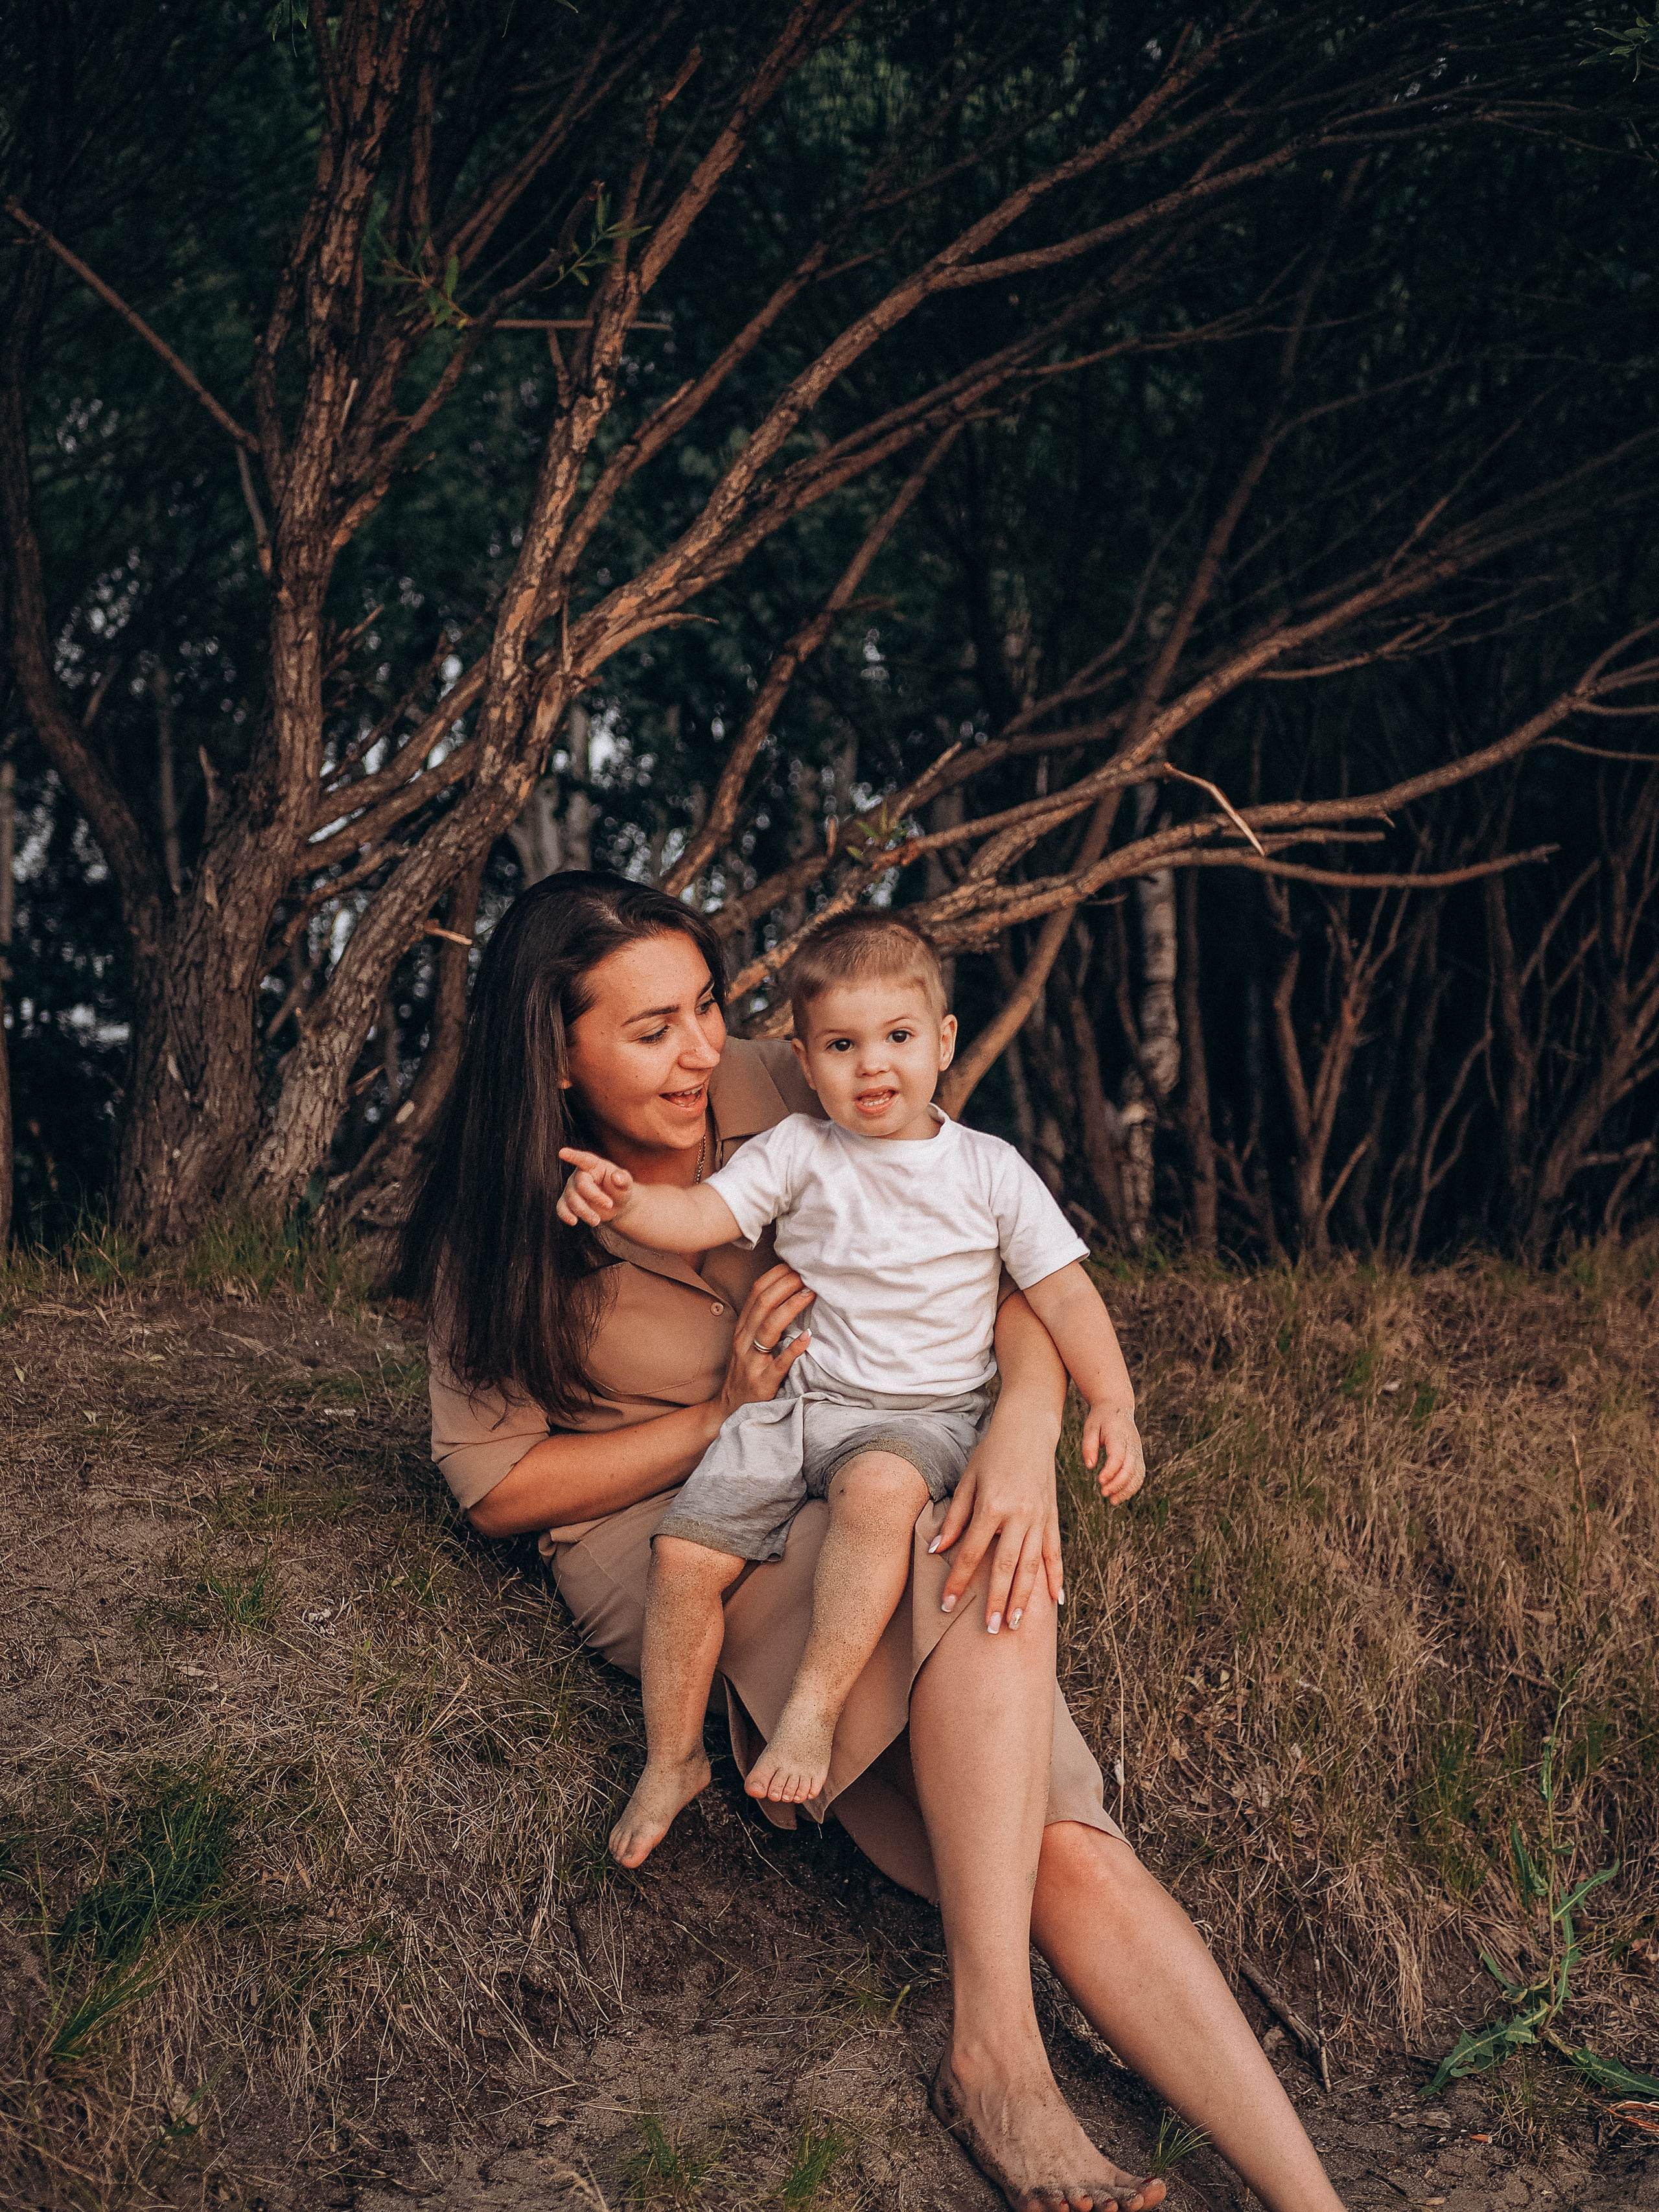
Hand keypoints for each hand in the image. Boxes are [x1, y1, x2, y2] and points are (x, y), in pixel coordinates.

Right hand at [557, 1146, 631, 1227]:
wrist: (614, 1206)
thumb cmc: (619, 1189)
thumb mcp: (626, 1184)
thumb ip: (623, 1179)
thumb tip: (616, 1177)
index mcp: (593, 1165)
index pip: (583, 1159)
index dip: (572, 1156)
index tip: (562, 1152)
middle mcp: (579, 1175)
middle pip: (580, 1185)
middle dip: (595, 1197)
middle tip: (610, 1205)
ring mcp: (571, 1189)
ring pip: (572, 1200)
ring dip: (585, 1211)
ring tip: (597, 1221)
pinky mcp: (567, 1202)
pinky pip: (561, 1208)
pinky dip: (565, 1215)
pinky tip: (573, 1221)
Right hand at [718, 1263, 815, 1419]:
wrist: (729, 1408)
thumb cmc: (746, 1371)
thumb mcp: (748, 1342)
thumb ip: (764, 1320)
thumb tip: (789, 1293)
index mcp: (743, 1328)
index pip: (756, 1293)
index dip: (776, 1275)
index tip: (795, 1263)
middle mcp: (744, 1340)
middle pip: (762, 1304)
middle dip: (786, 1285)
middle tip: (807, 1273)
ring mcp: (752, 1361)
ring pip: (769, 1328)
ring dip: (791, 1307)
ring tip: (810, 1294)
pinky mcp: (763, 1382)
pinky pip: (779, 1363)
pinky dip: (794, 1348)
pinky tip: (807, 1336)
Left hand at [929, 1403, 1063, 1635]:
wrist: (1028, 1428)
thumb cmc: (991, 1453)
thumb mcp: (967, 1480)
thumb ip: (954, 1517)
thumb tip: (936, 1550)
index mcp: (992, 1505)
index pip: (971, 1552)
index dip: (958, 1580)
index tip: (946, 1605)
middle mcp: (1019, 1514)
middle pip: (1006, 1566)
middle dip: (997, 1601)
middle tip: (990, 1631)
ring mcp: (1040, 1517)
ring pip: (1032, 1565)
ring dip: (1024, 1597)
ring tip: (1017, 1625)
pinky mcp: (1053, 1516)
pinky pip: (1055, 1552)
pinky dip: (1056, 1577)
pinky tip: (1055, 1601)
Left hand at [1084, 1402, 1144, 1504]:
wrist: (1117, 1408)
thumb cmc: (1100, 1418)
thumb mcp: (1090, 1427)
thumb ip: (1089, 1446)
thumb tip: (1090, 1466)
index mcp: (1119, 1434)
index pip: (1118, 1455)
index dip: (1111, 1470)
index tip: (1100, 1481)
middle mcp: (1132, 1443)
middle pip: (1130, 1467)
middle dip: (1118, 1483)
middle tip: (1104, 1493)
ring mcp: (1137, 1451)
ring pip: (1137, 1474)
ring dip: (1126, 1489)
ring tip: (1112, 1500)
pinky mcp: (1138, 1457)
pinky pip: (1139, 1474)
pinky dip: (1132, 1487)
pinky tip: (1120, 1495)